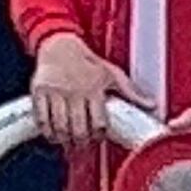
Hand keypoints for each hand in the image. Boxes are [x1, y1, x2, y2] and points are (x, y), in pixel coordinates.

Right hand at [30, 33, 146, 146]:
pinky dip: (47, 132)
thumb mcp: (112, 74)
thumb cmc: (87, 62)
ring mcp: (55, 92)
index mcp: (94, 88)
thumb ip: (131, 91)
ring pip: (59, 127)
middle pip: (78, 129)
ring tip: (69, 143)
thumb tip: (151, 104)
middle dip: (81, 143)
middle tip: (82, 145)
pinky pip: (42, 119)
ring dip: (64, 140)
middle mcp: (74, 91)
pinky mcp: (39, 92)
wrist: (60, 45)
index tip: (98, 137)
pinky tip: (53, 135)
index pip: (99, 123)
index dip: (99, 135)